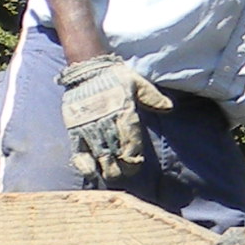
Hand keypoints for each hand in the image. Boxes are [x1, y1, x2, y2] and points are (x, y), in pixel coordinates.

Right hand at [57, 51, 169, 183]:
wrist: (87, 69)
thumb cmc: (115, 77)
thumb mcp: (137, 82)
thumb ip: (152, 96)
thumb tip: (169, 107)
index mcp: (123, 110)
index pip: (130, 138)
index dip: (133, 154)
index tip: (136, 163)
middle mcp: (106, 120)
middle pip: (115, 149)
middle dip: (122, 165)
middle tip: (127, 171)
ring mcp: (89, 125)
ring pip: (99, 152)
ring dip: (107, 166)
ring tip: (113, 175)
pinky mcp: (75, 128)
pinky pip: (78, 150)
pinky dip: (84, 163)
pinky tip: (91, 172)